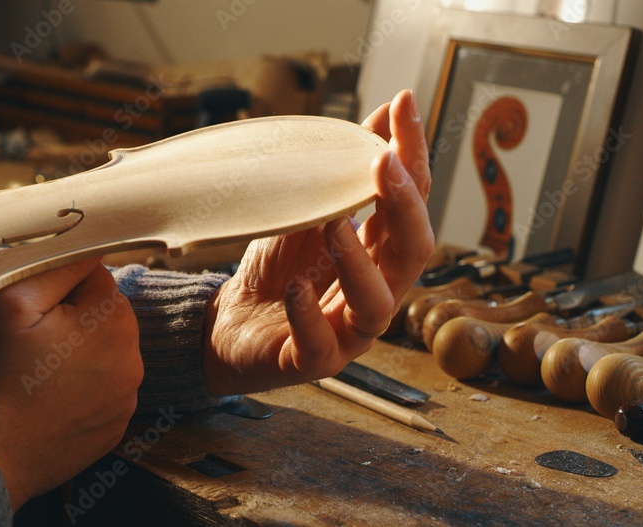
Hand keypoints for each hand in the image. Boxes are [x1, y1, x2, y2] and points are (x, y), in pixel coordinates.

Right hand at [0, 258, 142, 509]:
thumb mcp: (13, 301)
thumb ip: (58, 265)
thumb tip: (89, 245)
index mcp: (114, 322)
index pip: (93, 276)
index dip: (53, 288)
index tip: (26, 313)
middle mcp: (133, 361)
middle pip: (100, 315)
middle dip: (68, 319)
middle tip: (24, 345)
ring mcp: (125, 400)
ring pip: (100, 353)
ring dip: (73, 354)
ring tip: (30, 375)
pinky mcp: (112, 429)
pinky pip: (98, 391)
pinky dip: (76, 390)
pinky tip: (42, 401)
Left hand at [202, 89, 433, 395]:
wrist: (229, 324)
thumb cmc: (278, 269)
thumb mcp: (307, 214)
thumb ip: (341, 177)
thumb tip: (379, 116)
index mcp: (382, 253)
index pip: (412, 201)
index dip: (413, 154)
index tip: (403, 104)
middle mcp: (378, 291)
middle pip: (413, 252)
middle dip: (404, 206)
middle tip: (383, 163)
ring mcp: (349, 331)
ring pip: (376, 304)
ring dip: (358, 262)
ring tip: (332, 224)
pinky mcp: (313, 360)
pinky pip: (320, 343)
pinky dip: (308, 313)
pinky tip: (295, 287)